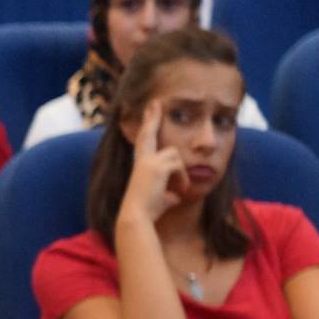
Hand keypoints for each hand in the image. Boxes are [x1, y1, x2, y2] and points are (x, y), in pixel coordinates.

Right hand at [120, 99, 185, 226]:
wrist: (137, 216)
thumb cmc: (148, 211)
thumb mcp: (162, 199)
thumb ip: (169, 192)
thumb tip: (176, 195)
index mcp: (141, 164)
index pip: (144, 141)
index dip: (148, 125)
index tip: (150, 109)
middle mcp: (141, 159)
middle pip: (149, 134)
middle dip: (152, 117)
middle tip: (155, 102)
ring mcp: (148, 161)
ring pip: (175, 155)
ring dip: (180, 174)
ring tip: (177, 190)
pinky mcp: (156, 166)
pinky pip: (179, 167)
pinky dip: (181, 180)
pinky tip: (177, 191)